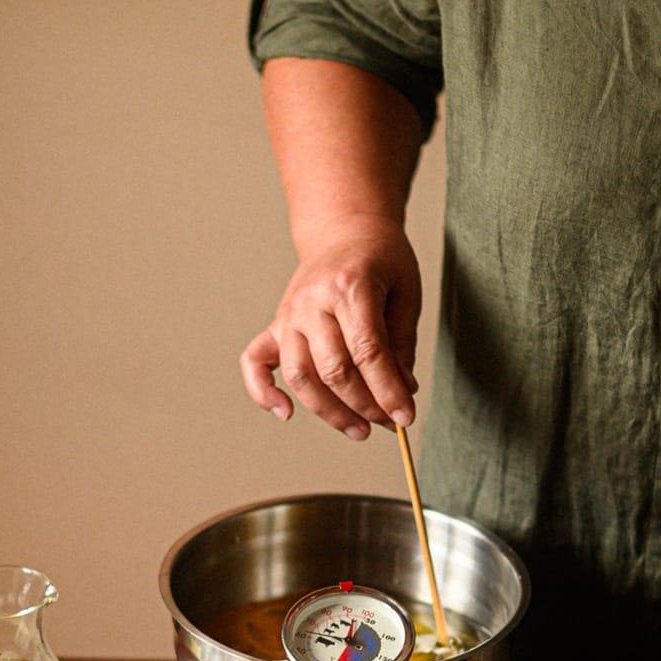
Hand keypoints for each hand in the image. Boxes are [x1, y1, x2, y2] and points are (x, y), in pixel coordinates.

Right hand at [240, 222, 421, 440]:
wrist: (345, 230)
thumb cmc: (380, 261)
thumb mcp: (406, 293)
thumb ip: (401, 344)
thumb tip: (400, 395)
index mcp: (351, 285)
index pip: (367, 350)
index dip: (388, 390)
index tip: (405, 417)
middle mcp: (312, 300)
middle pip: (332, 368)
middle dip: (364, 405)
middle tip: (389, 423)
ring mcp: (289, 314)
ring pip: (299, 374)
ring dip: (328, 411)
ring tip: (359, 430)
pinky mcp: (275, 326)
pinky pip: (254, 362)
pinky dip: (262, 392)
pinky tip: (285, 413)